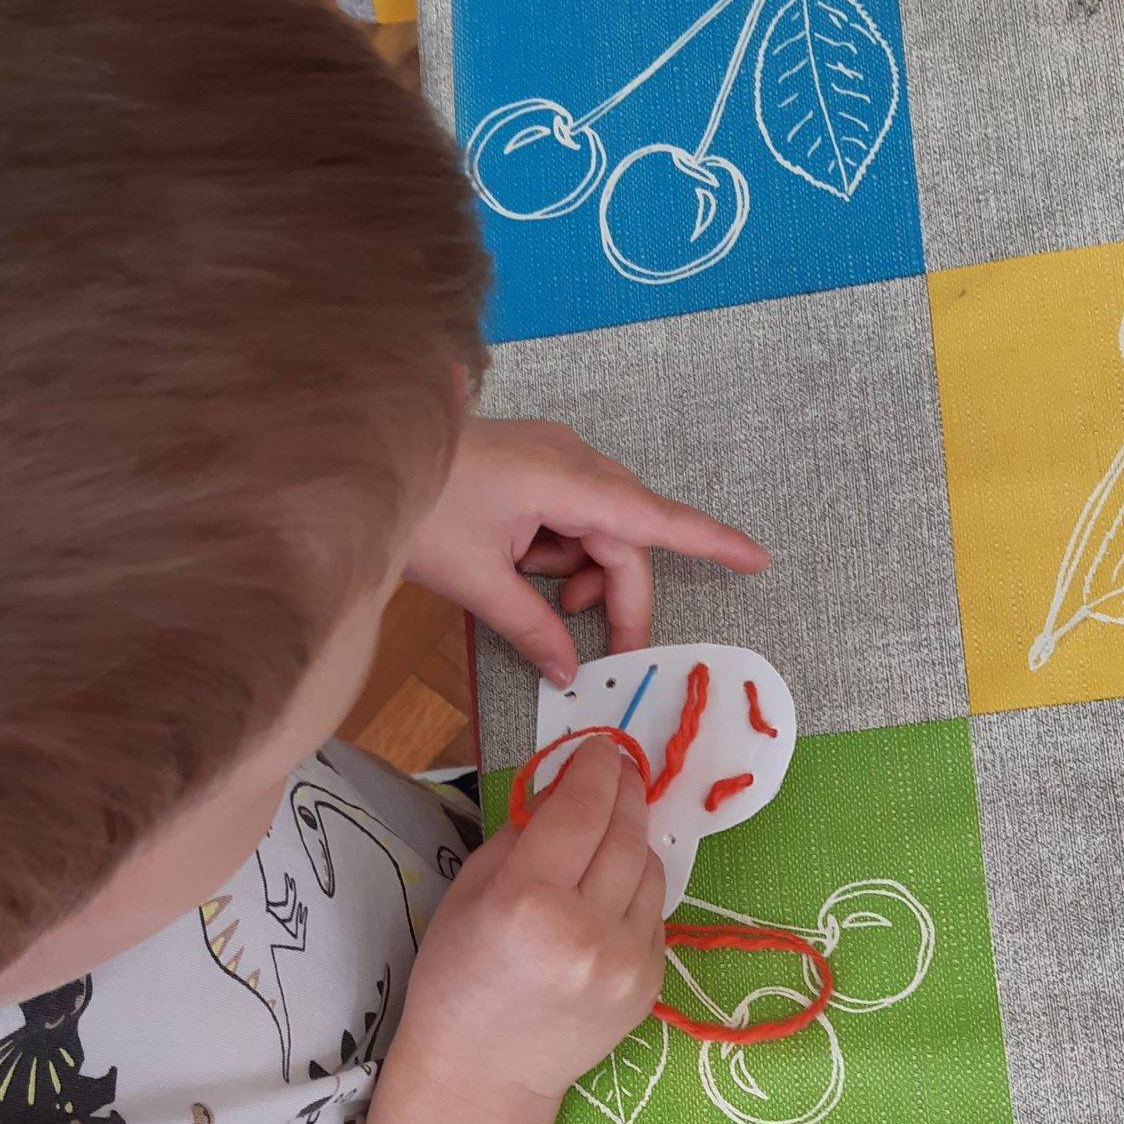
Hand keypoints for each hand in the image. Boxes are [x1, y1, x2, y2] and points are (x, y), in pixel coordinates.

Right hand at [360, 740, 665, 1123]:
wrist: (484, 1075)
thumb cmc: (459, 978)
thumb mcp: (470, 891)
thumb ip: (522, 833)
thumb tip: (568, 787)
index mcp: (526, 903)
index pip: (581, 810)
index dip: (596, 768)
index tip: (602, 747)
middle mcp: (585, 931)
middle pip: (625, 833)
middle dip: (624, 791)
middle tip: (618, 769)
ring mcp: (626, 963)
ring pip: (649, 869)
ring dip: (631, 842)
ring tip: (603, 838)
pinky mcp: (649, 985)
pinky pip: (653, 912)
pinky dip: (634, 891)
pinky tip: (604, 897)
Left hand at [405, 416, 768, 684]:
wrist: (367, 451)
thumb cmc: (418, 508)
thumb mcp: (475, 580)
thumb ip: (529, 627)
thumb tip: (567, 672)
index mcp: (566, 480)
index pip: (656, 518)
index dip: (710, 542)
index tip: (756, 560)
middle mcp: (572, 461)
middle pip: (625, 538)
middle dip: (619, 597)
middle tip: (607, 656)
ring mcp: (554, 459)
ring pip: (598, 531)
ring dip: (583, 576)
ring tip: (540, 600)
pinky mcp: (535, 465)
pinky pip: (570, 517)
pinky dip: (560, 553)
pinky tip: (524, 571)